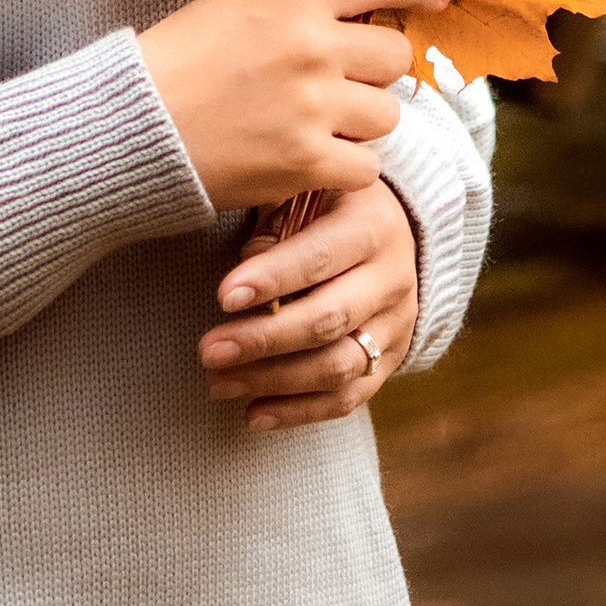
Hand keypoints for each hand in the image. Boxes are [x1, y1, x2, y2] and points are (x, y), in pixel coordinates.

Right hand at [136, 0, 445, 211]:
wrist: (132, 126)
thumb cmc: (171, 61)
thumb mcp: (231, 8)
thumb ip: (291, 7)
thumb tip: (344, 11)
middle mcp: (313, 47)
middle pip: (395, 58)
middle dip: (377, 72)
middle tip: (346, 84)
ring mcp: (314, 107)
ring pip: (386, 116)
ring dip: (362, 123)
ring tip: (323, 126)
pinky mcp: (307, 162)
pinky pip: (366, 168)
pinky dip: (346, 169)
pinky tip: (315, 162)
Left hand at [197, 176, 420, 433]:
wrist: (391, 232)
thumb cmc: (328, 206)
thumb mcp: (306, 191)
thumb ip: (276, 223)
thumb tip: (245, 275)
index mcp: (372, 226)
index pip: (320, 257)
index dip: (272, 279)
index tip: (222, 296)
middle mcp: (393, 279)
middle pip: (329, 319)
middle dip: (264, 339)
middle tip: (209, 351)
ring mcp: (396, 326)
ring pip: (338, 367)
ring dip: (273, 380)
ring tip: (219, 384)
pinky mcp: (390, 363)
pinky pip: (348, 398)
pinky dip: (299, 412)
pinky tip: (253, 414)